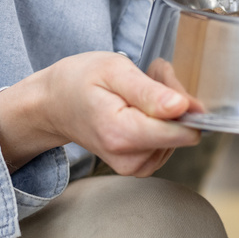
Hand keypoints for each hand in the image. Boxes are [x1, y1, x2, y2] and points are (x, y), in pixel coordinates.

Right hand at [0, 52, 201, 176]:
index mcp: (122, 135)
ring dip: (166, 105)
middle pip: (182, 130)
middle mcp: (129, 159)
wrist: (54, 104)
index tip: (161, 77)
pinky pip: (169, 141)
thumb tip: (184, 108)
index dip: (183, 101)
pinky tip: (141, 103)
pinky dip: (161, 118)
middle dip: (172, 97)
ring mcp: (135, 166)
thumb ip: (150, 92)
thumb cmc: (79, 81)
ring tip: (138, 87)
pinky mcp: (140, 165)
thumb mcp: (114, 70)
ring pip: (178, 134)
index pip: (181, 131)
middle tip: (147, 75)